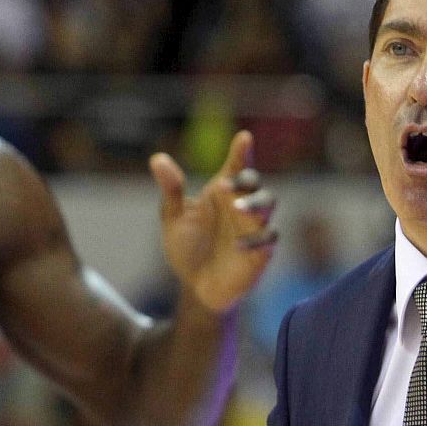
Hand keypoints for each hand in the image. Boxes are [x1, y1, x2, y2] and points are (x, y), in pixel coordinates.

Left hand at [151, 129, 277, 313]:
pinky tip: (236, 245)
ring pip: (269, 205)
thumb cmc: (188, 249)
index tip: (243, 138)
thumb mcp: (174, 219)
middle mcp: (241, 206)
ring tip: (236, 208)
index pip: (236, 167)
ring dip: (255, 204)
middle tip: (223, 185)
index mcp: (223, 193)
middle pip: (256, 183)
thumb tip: (157, 158)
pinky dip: (256, 239)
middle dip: (245, 180)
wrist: (195, 287)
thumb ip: (171, 190)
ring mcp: (253, 229)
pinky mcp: (260, 253)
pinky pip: (268, 239)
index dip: (241, 152)